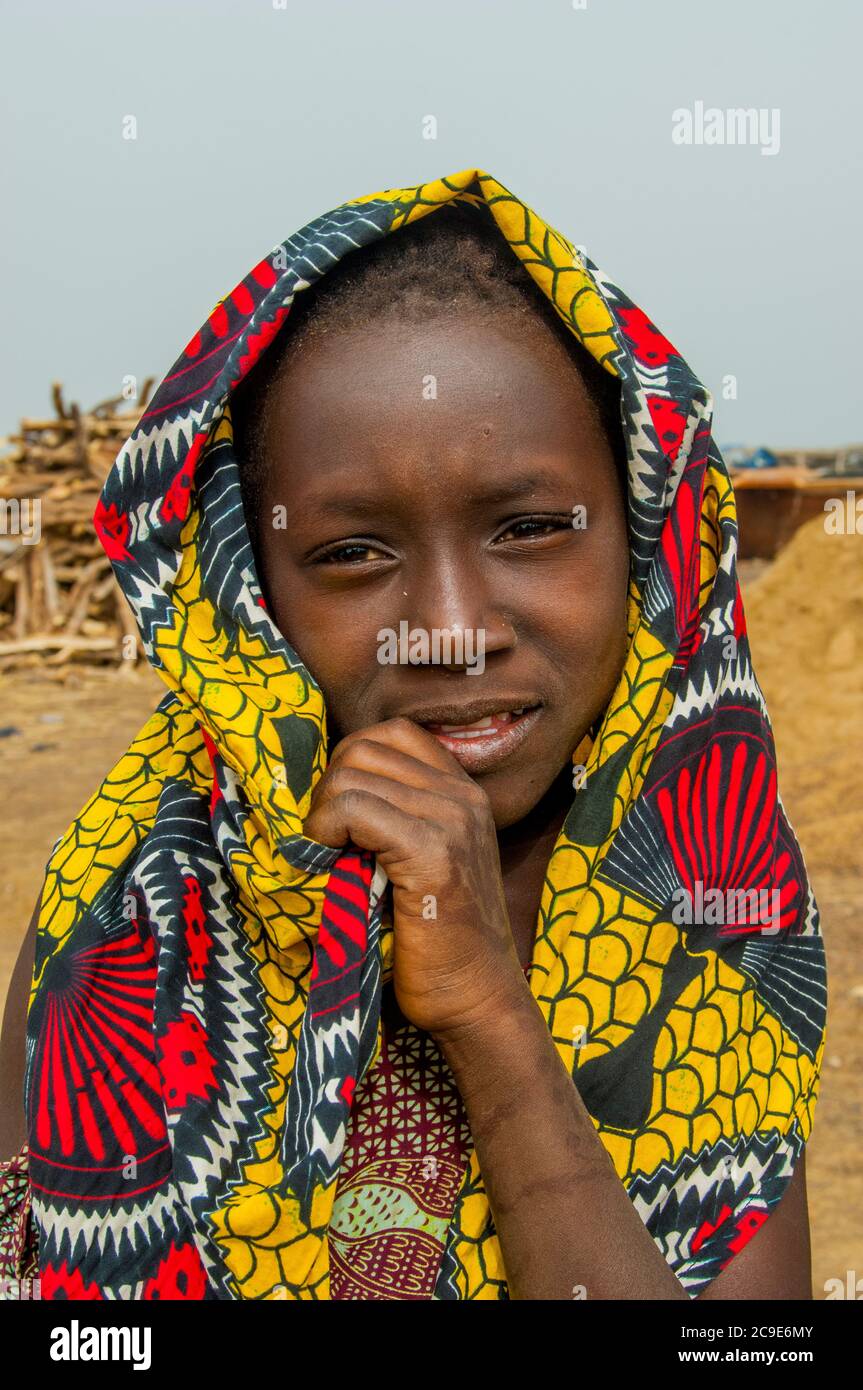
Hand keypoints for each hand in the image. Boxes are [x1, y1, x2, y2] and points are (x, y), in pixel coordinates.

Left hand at [303, 718, 528, 1038]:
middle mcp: (462, 796)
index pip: (394, 734)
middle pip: (364, 746)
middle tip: (328, 840)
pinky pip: (353, 808)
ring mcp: (451, 819)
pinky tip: (331, 862)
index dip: (350, 765)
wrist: (476, 999)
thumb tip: (326, 792)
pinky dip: (325, 829)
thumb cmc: (436, 942)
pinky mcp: (432, 852)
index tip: (340, 816)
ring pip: (351, 773)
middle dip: (329, 788)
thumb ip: (395, 818)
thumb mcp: (423, 862)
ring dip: (322, 813)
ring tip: (330, 855)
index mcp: (463, 792)